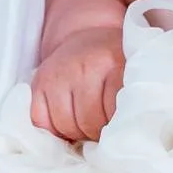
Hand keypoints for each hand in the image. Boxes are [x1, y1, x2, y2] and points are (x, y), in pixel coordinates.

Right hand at [30, 27, 125, 143]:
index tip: (121, 129)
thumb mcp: (132, 74)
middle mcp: (84, 68)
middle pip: (89, 122)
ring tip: (86, 126)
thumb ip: (133, 100)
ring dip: (77, 134)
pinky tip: (66, 123)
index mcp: (113, 64)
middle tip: (103, 129)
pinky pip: (40, 121)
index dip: (118, 129)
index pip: (114, 114)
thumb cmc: (114, 62)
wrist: (88, 36)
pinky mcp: (39, 82)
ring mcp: (59, 75)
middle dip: (97, 133)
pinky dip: (53, 130)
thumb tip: (125, 136)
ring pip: (65, 125)